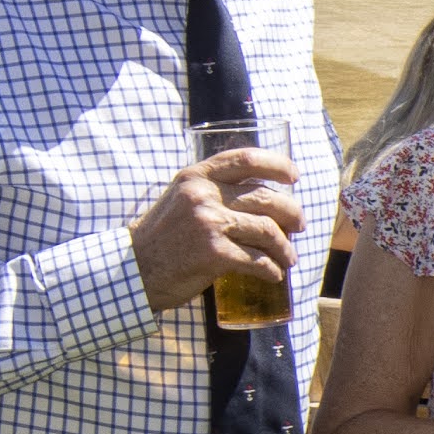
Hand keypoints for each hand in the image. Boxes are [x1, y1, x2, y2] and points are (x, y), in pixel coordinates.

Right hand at [132, 148, 300, 313]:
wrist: (133, 269)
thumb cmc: (161, 237)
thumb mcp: (180, 198)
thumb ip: (211, 190)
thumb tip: (259, 196)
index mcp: (197, 176)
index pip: (246, 159)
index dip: (277, 165)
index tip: (294, 177)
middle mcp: (204, 194)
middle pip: (266, 198)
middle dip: (292, 213)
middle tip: (300, 225)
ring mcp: (209, 223)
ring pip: (268, 231)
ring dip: (286, 248)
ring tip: (289, 258)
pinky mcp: (213, 253)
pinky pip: (258, 261)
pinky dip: (272, 270)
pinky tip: (274, 275)